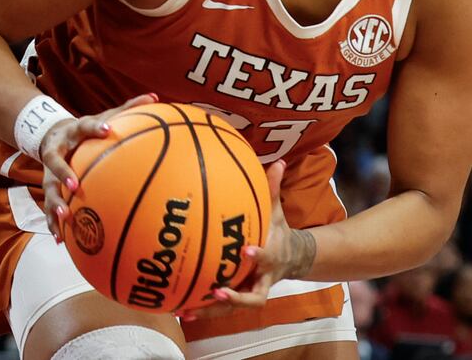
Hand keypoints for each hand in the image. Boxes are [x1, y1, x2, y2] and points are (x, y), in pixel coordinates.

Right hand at [38, 94, 157, 237]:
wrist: (50, 135)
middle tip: (74, 184)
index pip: (83, 126)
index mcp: (73, 132)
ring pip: (48, 188)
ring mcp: (49, 172)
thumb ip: (128, 108)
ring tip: (64, 216)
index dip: (95, 127)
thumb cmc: (85, 129)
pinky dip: (54, 223)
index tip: (108, 129)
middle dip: (63, 172)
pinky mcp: (49, 188)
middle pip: (55, 161)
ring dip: (55, 203)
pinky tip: (61, 239)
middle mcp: (57, 151)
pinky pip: (49, 207)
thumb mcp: (103, 115)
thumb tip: (154, 96)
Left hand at [184, 161, 314, 319]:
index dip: (257, 257)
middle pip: (252, 297)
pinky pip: (220, 308)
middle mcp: (261, 279)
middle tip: (216, 292)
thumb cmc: (278, 231)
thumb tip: (278, 161)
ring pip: (233, 309)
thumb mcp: (278, 211)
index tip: (245, 250)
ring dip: (211, 310)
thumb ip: (273, 189)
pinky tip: (179, 308)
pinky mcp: (238, 297)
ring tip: (187, 309)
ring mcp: (249, 291)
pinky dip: (202, 309)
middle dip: (234, 298)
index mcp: (271, 258)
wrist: (292, 258)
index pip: (266, 259)